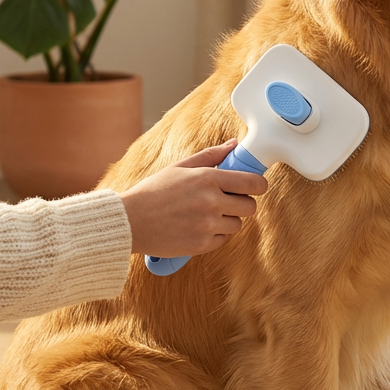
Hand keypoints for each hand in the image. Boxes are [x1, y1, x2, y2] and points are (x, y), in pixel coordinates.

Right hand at [118, 140, 267, 258]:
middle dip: (242, 203)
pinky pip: (223, 239)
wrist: (130, 221)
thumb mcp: (180, 167)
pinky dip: (215, 235)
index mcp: (207, 178)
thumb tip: (234, 145)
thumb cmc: (153, 192)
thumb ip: (211, 156)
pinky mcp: (202, 244)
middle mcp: (211, 202)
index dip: (259, 185)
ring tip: (206, 215)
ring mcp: (208, 225)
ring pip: (237, 224)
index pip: (253, 183)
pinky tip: (198, 227)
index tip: (256, 187)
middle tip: (227, 201)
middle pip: (250, 206)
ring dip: (228, 219)